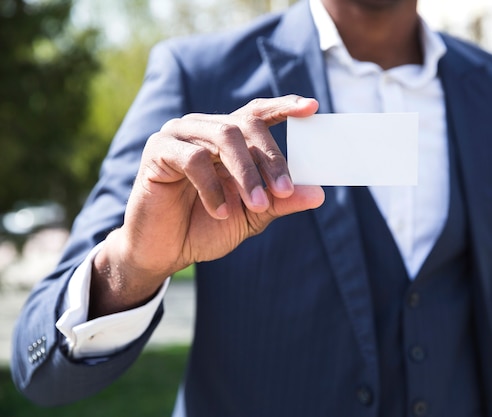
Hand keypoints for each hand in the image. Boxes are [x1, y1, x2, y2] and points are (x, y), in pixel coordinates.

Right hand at [90, 95, 324, 316]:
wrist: (165, 251)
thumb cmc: (207, 226)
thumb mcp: (253, 215)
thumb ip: (281, 201)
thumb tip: (319, 193)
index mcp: (228, 138)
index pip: (258, 113)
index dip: (284, 106)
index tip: (312, 107)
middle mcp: (205, 128)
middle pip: (247, 125)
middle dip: (270, 159)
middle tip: (285, 190)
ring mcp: (180, 135)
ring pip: (224, 137)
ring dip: (246, 173)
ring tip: (257, 205)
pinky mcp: (159, 150)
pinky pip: (193, 159)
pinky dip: (212, 187)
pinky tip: (221, 211)